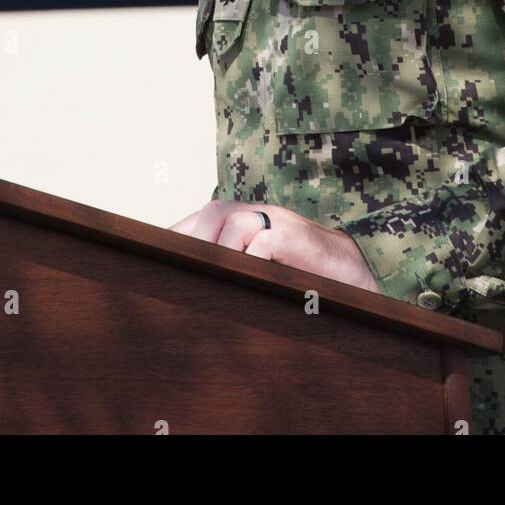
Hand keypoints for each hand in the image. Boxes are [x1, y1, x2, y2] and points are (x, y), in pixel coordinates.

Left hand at [169, 200, 380, 293]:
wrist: (352, 270)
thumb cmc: (300, 273)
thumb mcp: (259, 269)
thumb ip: (230, 269)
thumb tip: (186, 291)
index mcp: (244, 219)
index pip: (200, 219)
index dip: (175, 237)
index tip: (152, 261)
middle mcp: (259, 213)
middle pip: (213, 213)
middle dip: (193, 242)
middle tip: (183, 277)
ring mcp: (279, 222)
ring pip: (235, 223)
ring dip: (219, 253)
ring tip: (214, 280)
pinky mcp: (297, 237)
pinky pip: (265, 241)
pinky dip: (251, 259)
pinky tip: (248, 280)